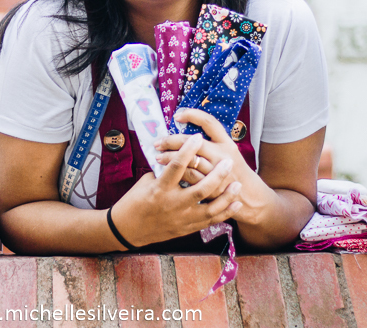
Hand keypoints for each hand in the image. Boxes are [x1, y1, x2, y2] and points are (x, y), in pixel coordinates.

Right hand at [109, 132, 242, 247]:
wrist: (128, 229)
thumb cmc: (135, 201)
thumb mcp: (146, 182)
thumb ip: (164, 171)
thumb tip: (180, 155)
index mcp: (160, 189)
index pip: (177, 166)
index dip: (187, 150)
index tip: (197, 137)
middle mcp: (173, 204)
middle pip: (200, 189)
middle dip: (217, 175)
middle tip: (228, 162)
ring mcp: (182, 218)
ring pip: (210, 208)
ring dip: (226, 196)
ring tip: (237, 184)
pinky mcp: (187, 228)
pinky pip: (210, 221)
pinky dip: (225, 213)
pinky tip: (235, 204)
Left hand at [154, 108, 246, 185]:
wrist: (248, 196)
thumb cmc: (234, 172)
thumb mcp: (229, 153)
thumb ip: (212, 144)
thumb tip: (187, 136)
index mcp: (227, 143)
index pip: (209, 122)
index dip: (192, 115)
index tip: (177, 116)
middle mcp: (223, 154)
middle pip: (193, 141)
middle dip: (172, 140)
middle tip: (158, 142)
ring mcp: (217, 171)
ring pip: (188, 160)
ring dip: (170, 158)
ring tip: (158, 157)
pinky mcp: (212, 187)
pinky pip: (189, 177)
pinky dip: (177, 173)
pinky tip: (167, 172)